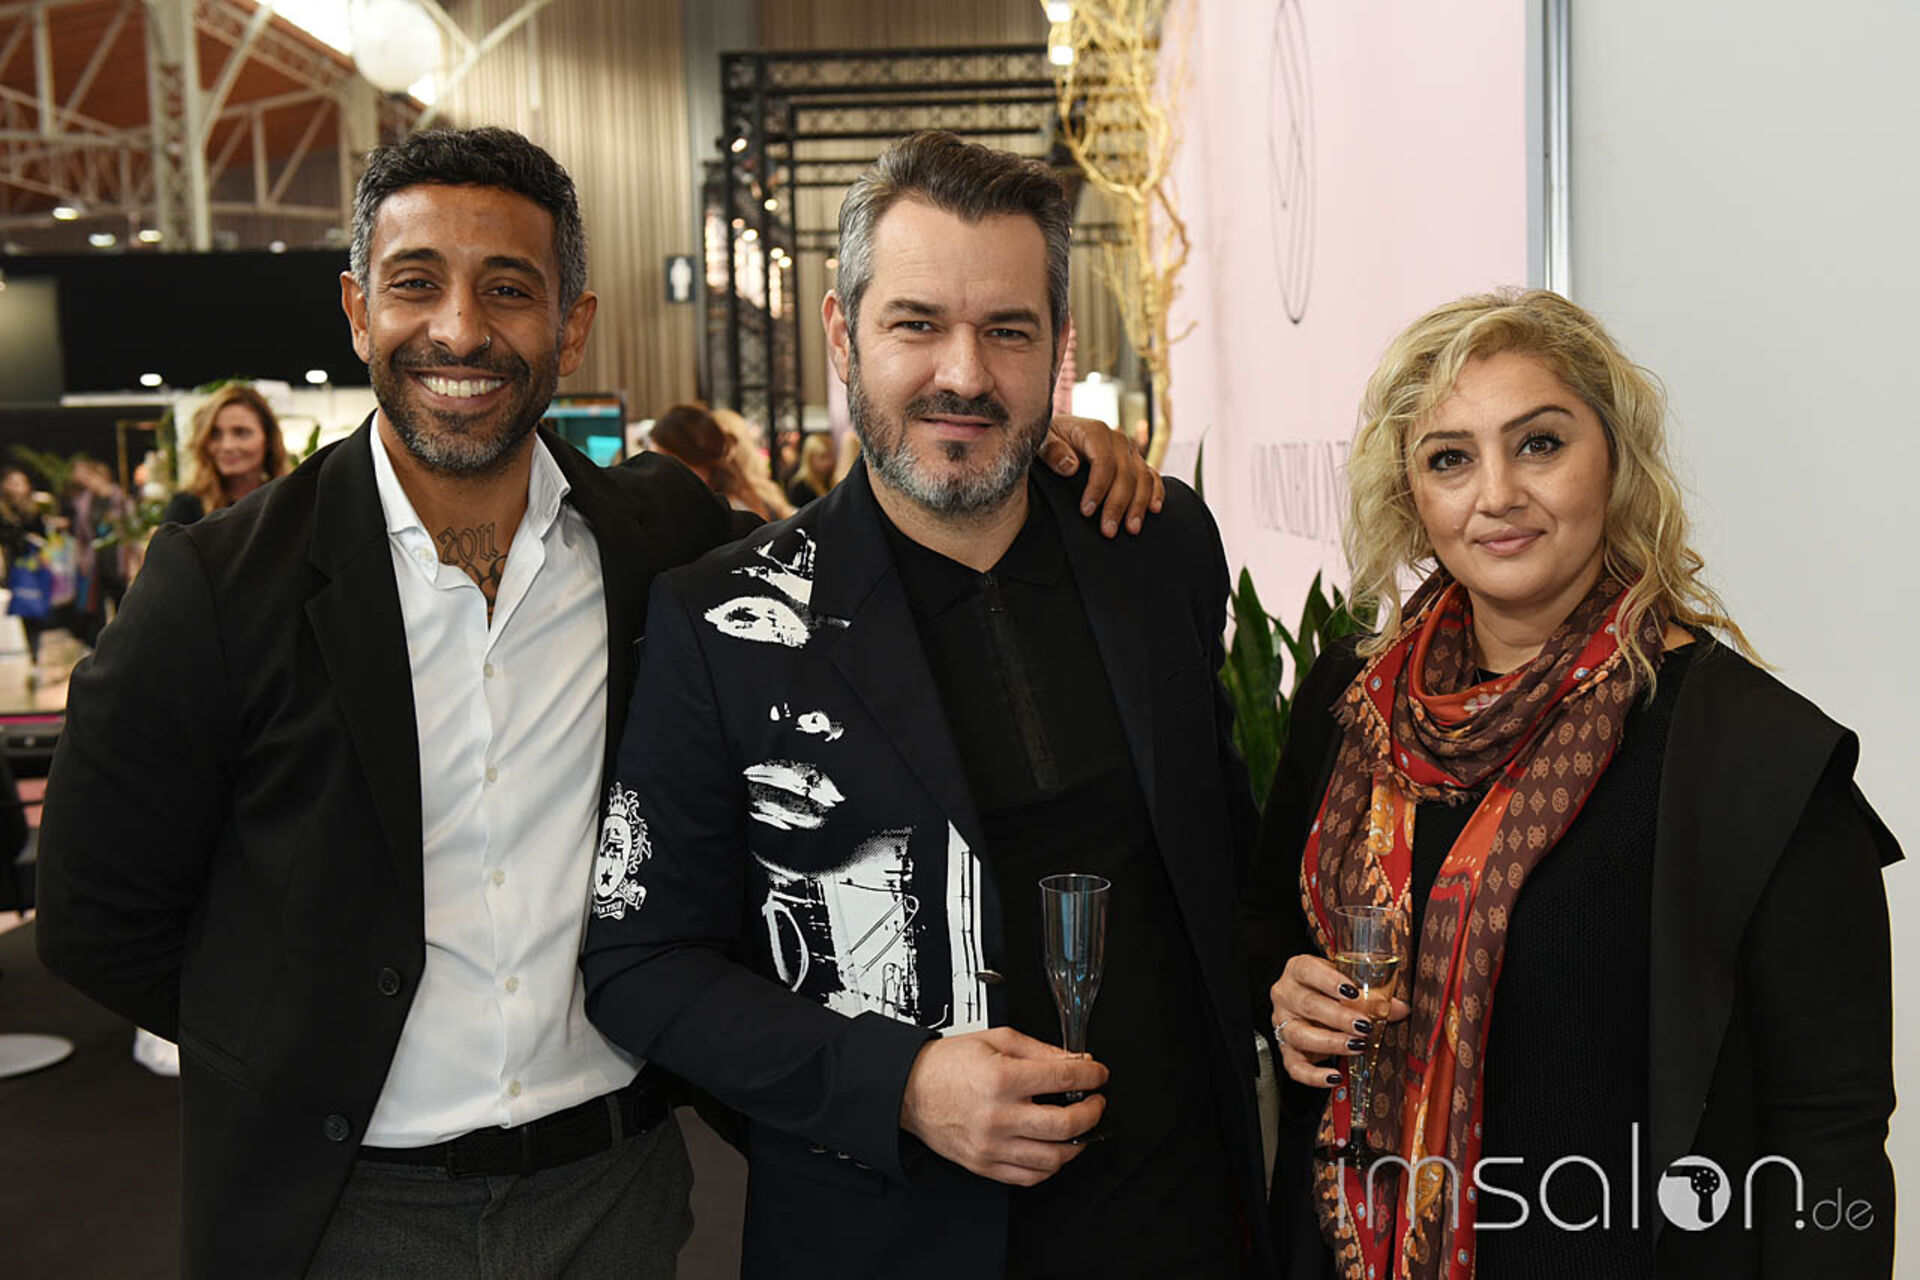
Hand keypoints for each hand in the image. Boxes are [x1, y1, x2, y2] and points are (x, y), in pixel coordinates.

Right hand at [899, 1026, 1108, 1185]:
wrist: (909, 1089)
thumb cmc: (947, 1064)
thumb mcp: (995, 1040)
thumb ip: (1039, 1050)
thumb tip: (1074, 1060)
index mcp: (1001, 1079)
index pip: (1064, 1080)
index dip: (1091, 1075)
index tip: (1098, 1074)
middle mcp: (998, 1116)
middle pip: (1066, 1125)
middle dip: (1092, 1113)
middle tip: (1095, 1103)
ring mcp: (992, 1146)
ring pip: (1053, 1158)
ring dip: (1077, 1144)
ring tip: (1078, 1128)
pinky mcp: (985, 1165)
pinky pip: (1030, 1177)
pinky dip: (1050, 1166)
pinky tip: (1053, 1149)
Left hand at [1039, 414, 1164, 537]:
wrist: (1058, 436)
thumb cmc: (1049, 440)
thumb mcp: (1041, 441)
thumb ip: (1052, 450)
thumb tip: (1070, 466)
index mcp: (1095, 431)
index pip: (1104, 462)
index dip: (1098, 488)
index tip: (1086, 511)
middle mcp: (1117, 439)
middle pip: (1126, 474)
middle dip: (1117, 505)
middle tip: (1108, 530)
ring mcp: (1129, 452)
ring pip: (1143, 478)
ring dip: (1139, 505)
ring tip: (1131, 529)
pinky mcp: (1135, 462)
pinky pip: (1152, 476)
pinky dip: (1156, 493)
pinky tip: (1154, 510)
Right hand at [1270, 954, 1410, 1087]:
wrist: (1314, 1004)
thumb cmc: (1332, 991)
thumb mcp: (1350, 984)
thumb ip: (1373, 994)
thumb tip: (1399, 1009)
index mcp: (1298, 970)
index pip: (1308, 971)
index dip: (1329, 981)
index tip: (1352, 991)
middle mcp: (1286, 995)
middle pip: (1308, 1004)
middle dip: (1339, 1017)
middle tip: (1364, 1025)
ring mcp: (1283, 1023)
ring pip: (1299, 1035)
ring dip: (1331, 1042)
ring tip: (1357, 1045)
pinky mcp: (1286, 1050)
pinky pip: (1295, 1067)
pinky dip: (1314, 1076)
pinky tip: (1335, 1077)